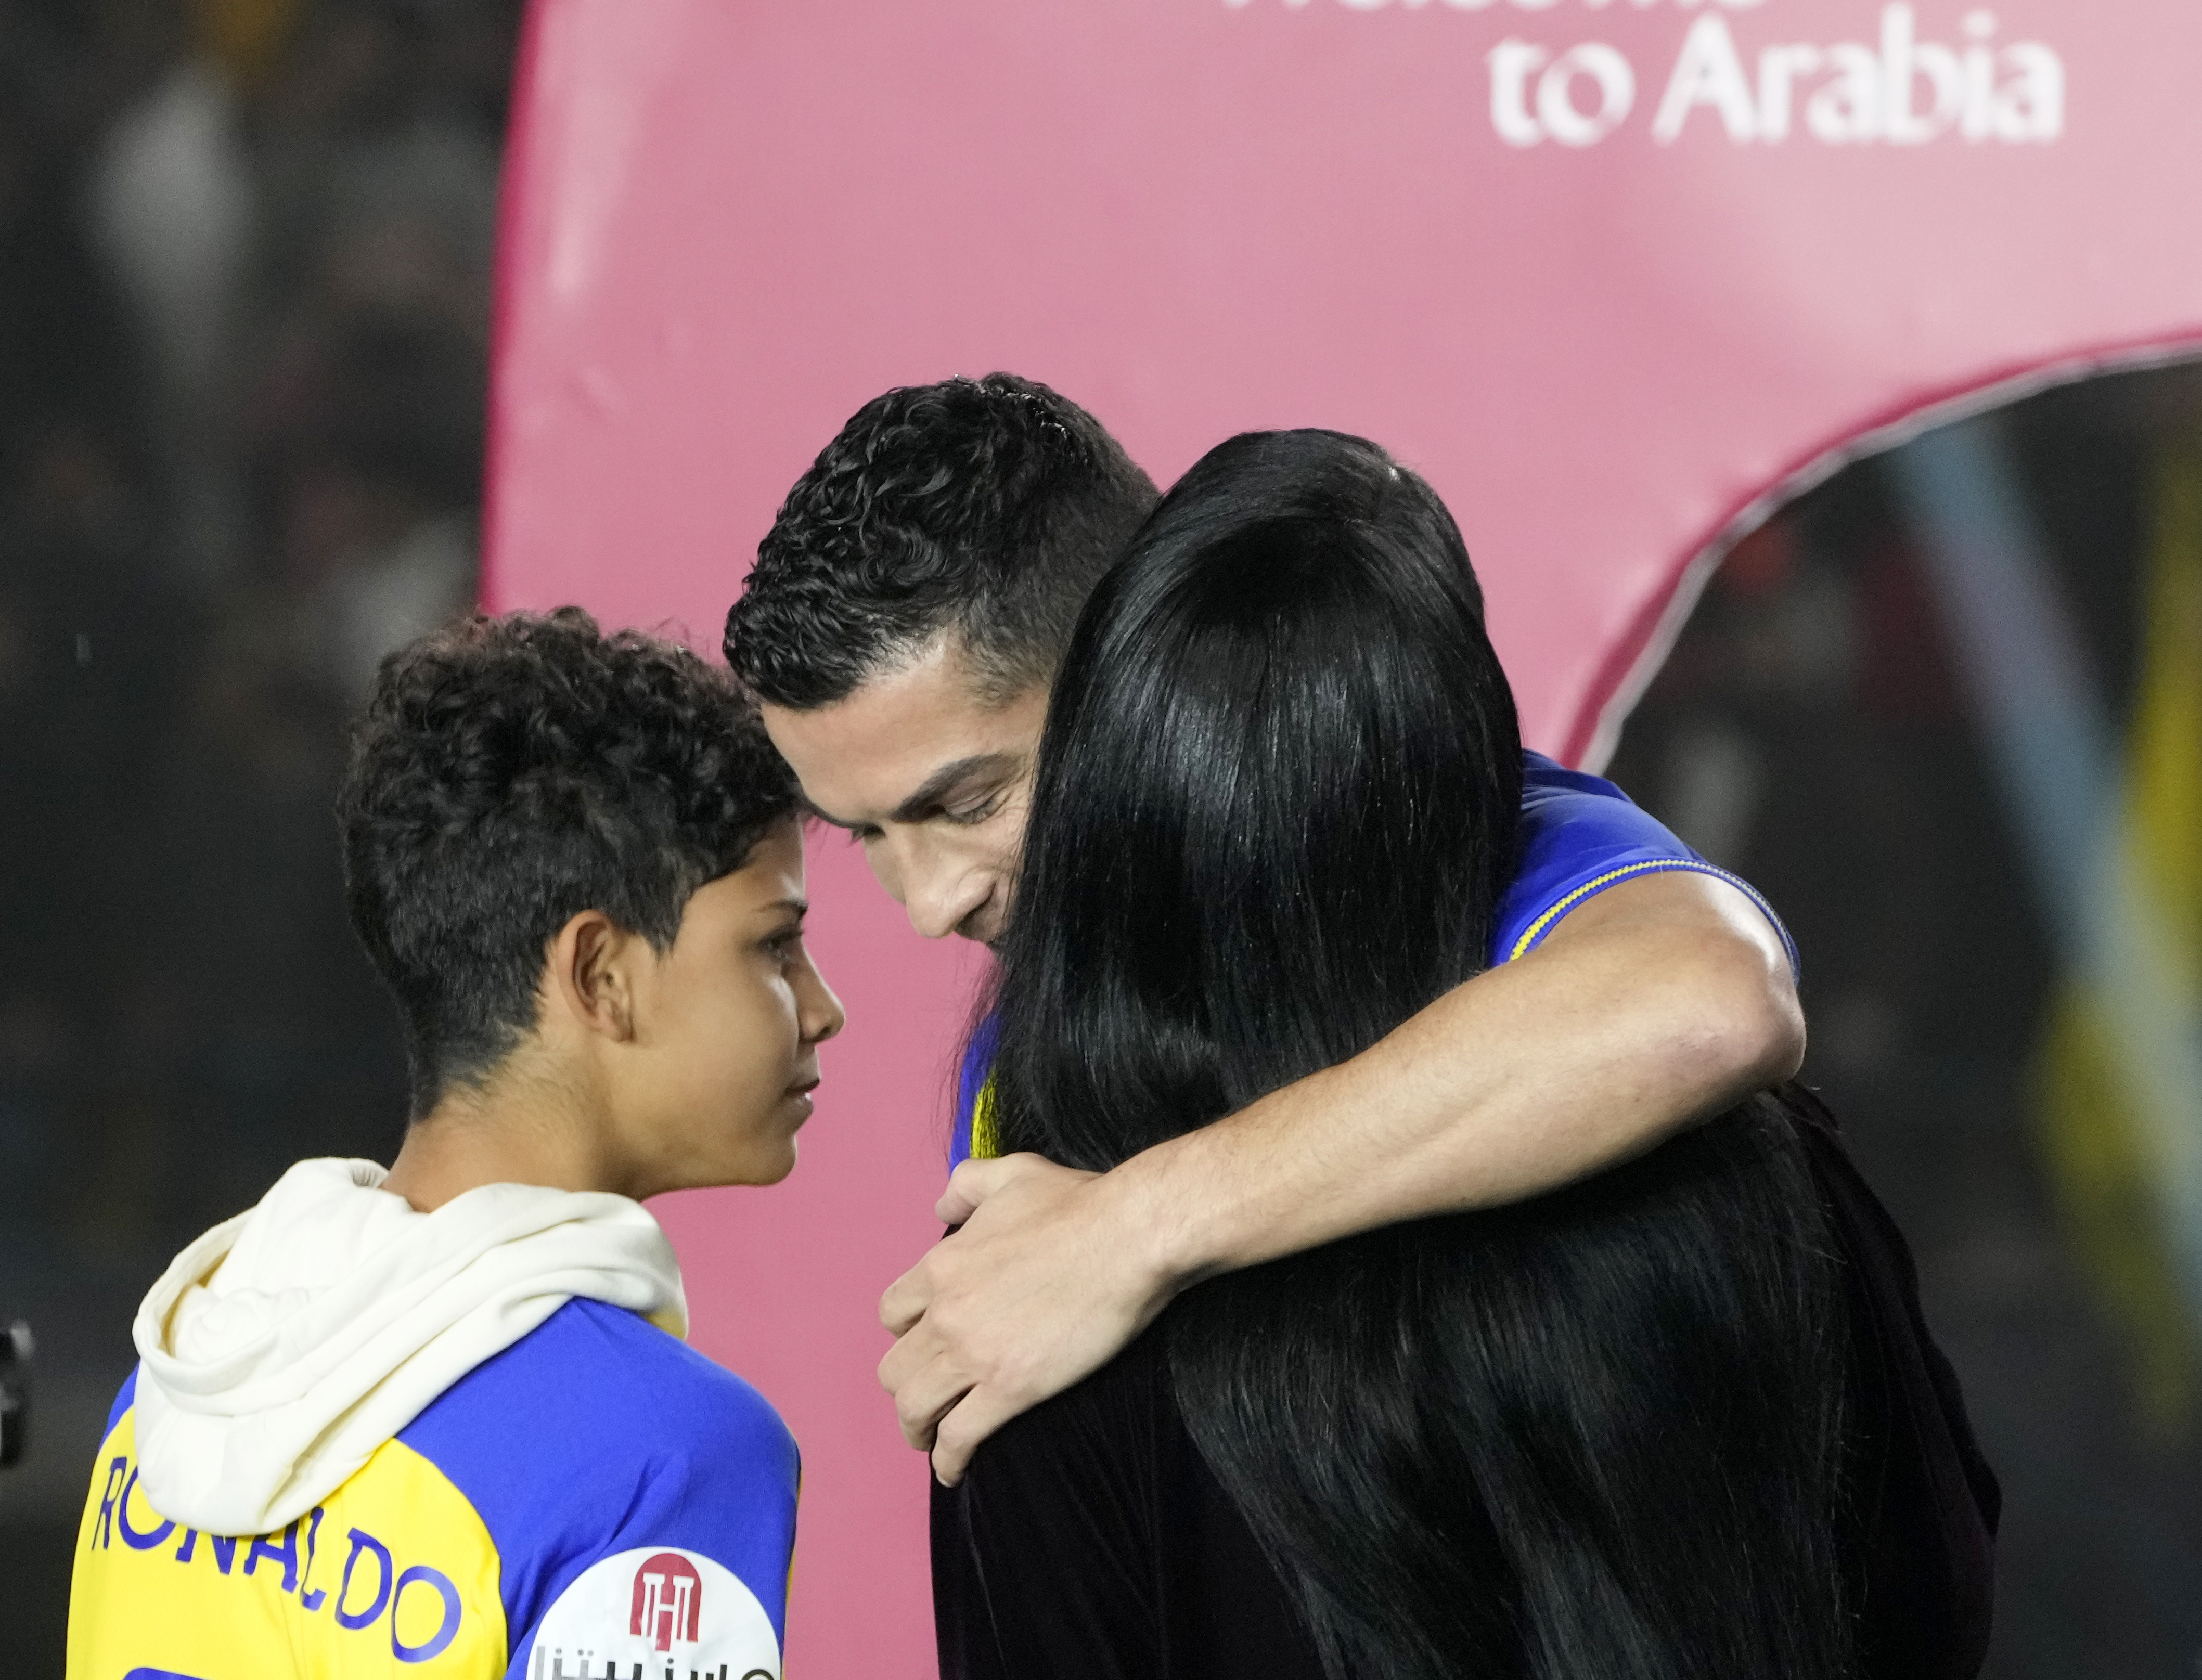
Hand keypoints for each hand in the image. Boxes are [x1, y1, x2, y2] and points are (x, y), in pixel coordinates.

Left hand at [878, 1152, 1174, 1484]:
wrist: (1127, 1237)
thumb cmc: (1078, 1203)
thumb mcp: (1011, 1172)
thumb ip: (966, 1184)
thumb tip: (940, 1208)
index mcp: (941, 1265)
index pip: (893, 1312)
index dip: (906, 1333)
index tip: (925, 1344)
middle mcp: (944, 1313)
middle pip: (894, 1368)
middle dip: (906, 1386)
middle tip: (926, 1398)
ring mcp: (973, 1354)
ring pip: (914, 1408)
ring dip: (917, 1428)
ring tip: (930, 1440)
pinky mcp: (1008, 1389)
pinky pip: (958, 1438)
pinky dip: (949, 1460)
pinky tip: (955, 1468)